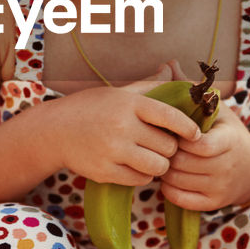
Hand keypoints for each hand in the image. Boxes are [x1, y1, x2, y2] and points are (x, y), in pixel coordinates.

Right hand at [51, 62, 199, 186]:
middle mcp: (122, 126)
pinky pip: (140, 180)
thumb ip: (149, 85)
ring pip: (158, 166)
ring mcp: (113, 151)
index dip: (189, 127)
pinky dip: (143, 175)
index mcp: (129, 104)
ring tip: (151, 157)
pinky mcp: (105, 172)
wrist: (54, 130)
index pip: (171, 116)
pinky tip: (135, 166)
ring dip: (159, 164)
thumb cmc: (91, 107)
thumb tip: (172, 68)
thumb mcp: (119, 92)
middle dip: (170, 148)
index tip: (195, 134)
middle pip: (168, 146)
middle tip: (162, 145)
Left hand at [160, 99, 249, 210]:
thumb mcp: (217, 108)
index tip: (174, 130)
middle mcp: (227, 166)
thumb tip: (168, 64)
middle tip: (158, 144)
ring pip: (177, 180)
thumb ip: (192, 88)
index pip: (201, 145)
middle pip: (182, 163)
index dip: (181, 138)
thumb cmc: (227, 132)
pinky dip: (168, 188)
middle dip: (166, 152)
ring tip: (161, 157)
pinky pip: (181, 199)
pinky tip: (168, 177)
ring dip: (164, 169)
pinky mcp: (214, 203)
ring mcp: (221, 187)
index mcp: (230, 140)